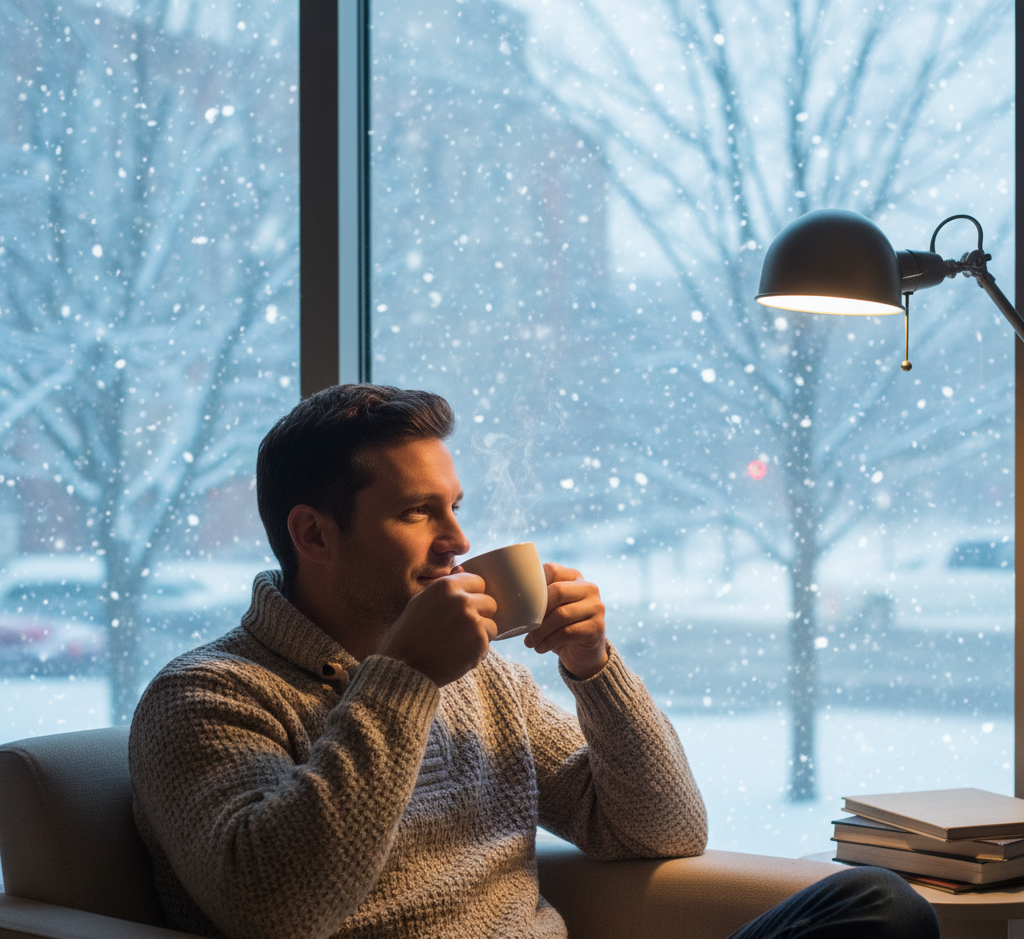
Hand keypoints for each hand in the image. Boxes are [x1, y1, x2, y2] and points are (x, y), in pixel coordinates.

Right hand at [377, 572, 496, 686]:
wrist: (404, 667)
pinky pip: (488, 644)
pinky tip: (457, 655)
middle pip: (489, 602)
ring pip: (491, 625)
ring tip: (457, 644)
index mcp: (447, 585)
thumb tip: (461, 567)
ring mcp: (473, 621)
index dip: (472, 596)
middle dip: (480, 615)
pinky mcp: (479, 642)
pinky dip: (476, 652)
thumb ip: (444, 586)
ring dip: (479, 635)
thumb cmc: (409, 634)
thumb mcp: (420, 601)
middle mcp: (462, 600)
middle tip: (460, 630)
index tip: (462, 609)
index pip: (478, 582)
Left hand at [523, 562, 608, 679]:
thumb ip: (537, 598)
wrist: (583, 654)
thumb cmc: (560, 628)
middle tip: (523, 627)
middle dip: (536, 611)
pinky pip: (568, 632)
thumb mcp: (550, 609)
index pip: (552, 570)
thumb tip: (506, 596)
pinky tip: (540, 648)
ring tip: (529, 642)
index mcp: (575, 577)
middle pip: (558, 591)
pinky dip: (549, 641)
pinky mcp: (597, 628)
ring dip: (540, 631)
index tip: (519, 604)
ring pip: (562, 614)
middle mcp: (589, 588)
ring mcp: (596, 607)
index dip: (533, 586)